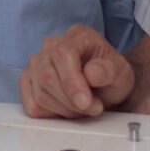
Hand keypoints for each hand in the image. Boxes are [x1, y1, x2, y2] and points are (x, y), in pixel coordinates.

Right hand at [19, 24, 133, 117]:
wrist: (104, 85)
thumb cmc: (110, 76)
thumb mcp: (121, 73)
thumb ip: (109, 71)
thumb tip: (92, 73)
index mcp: (77, 36)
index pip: (63, 54)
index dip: (72, 82)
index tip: (86, 102)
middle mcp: (51, 45)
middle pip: (48, 77)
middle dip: (71, 102)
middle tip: (93, 108)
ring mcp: (37, 62)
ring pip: (40, 94)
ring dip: (64, 110)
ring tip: (82, 108)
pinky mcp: (28, 80)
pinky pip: (31, 104)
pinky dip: (51, 114)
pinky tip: (66, 109)